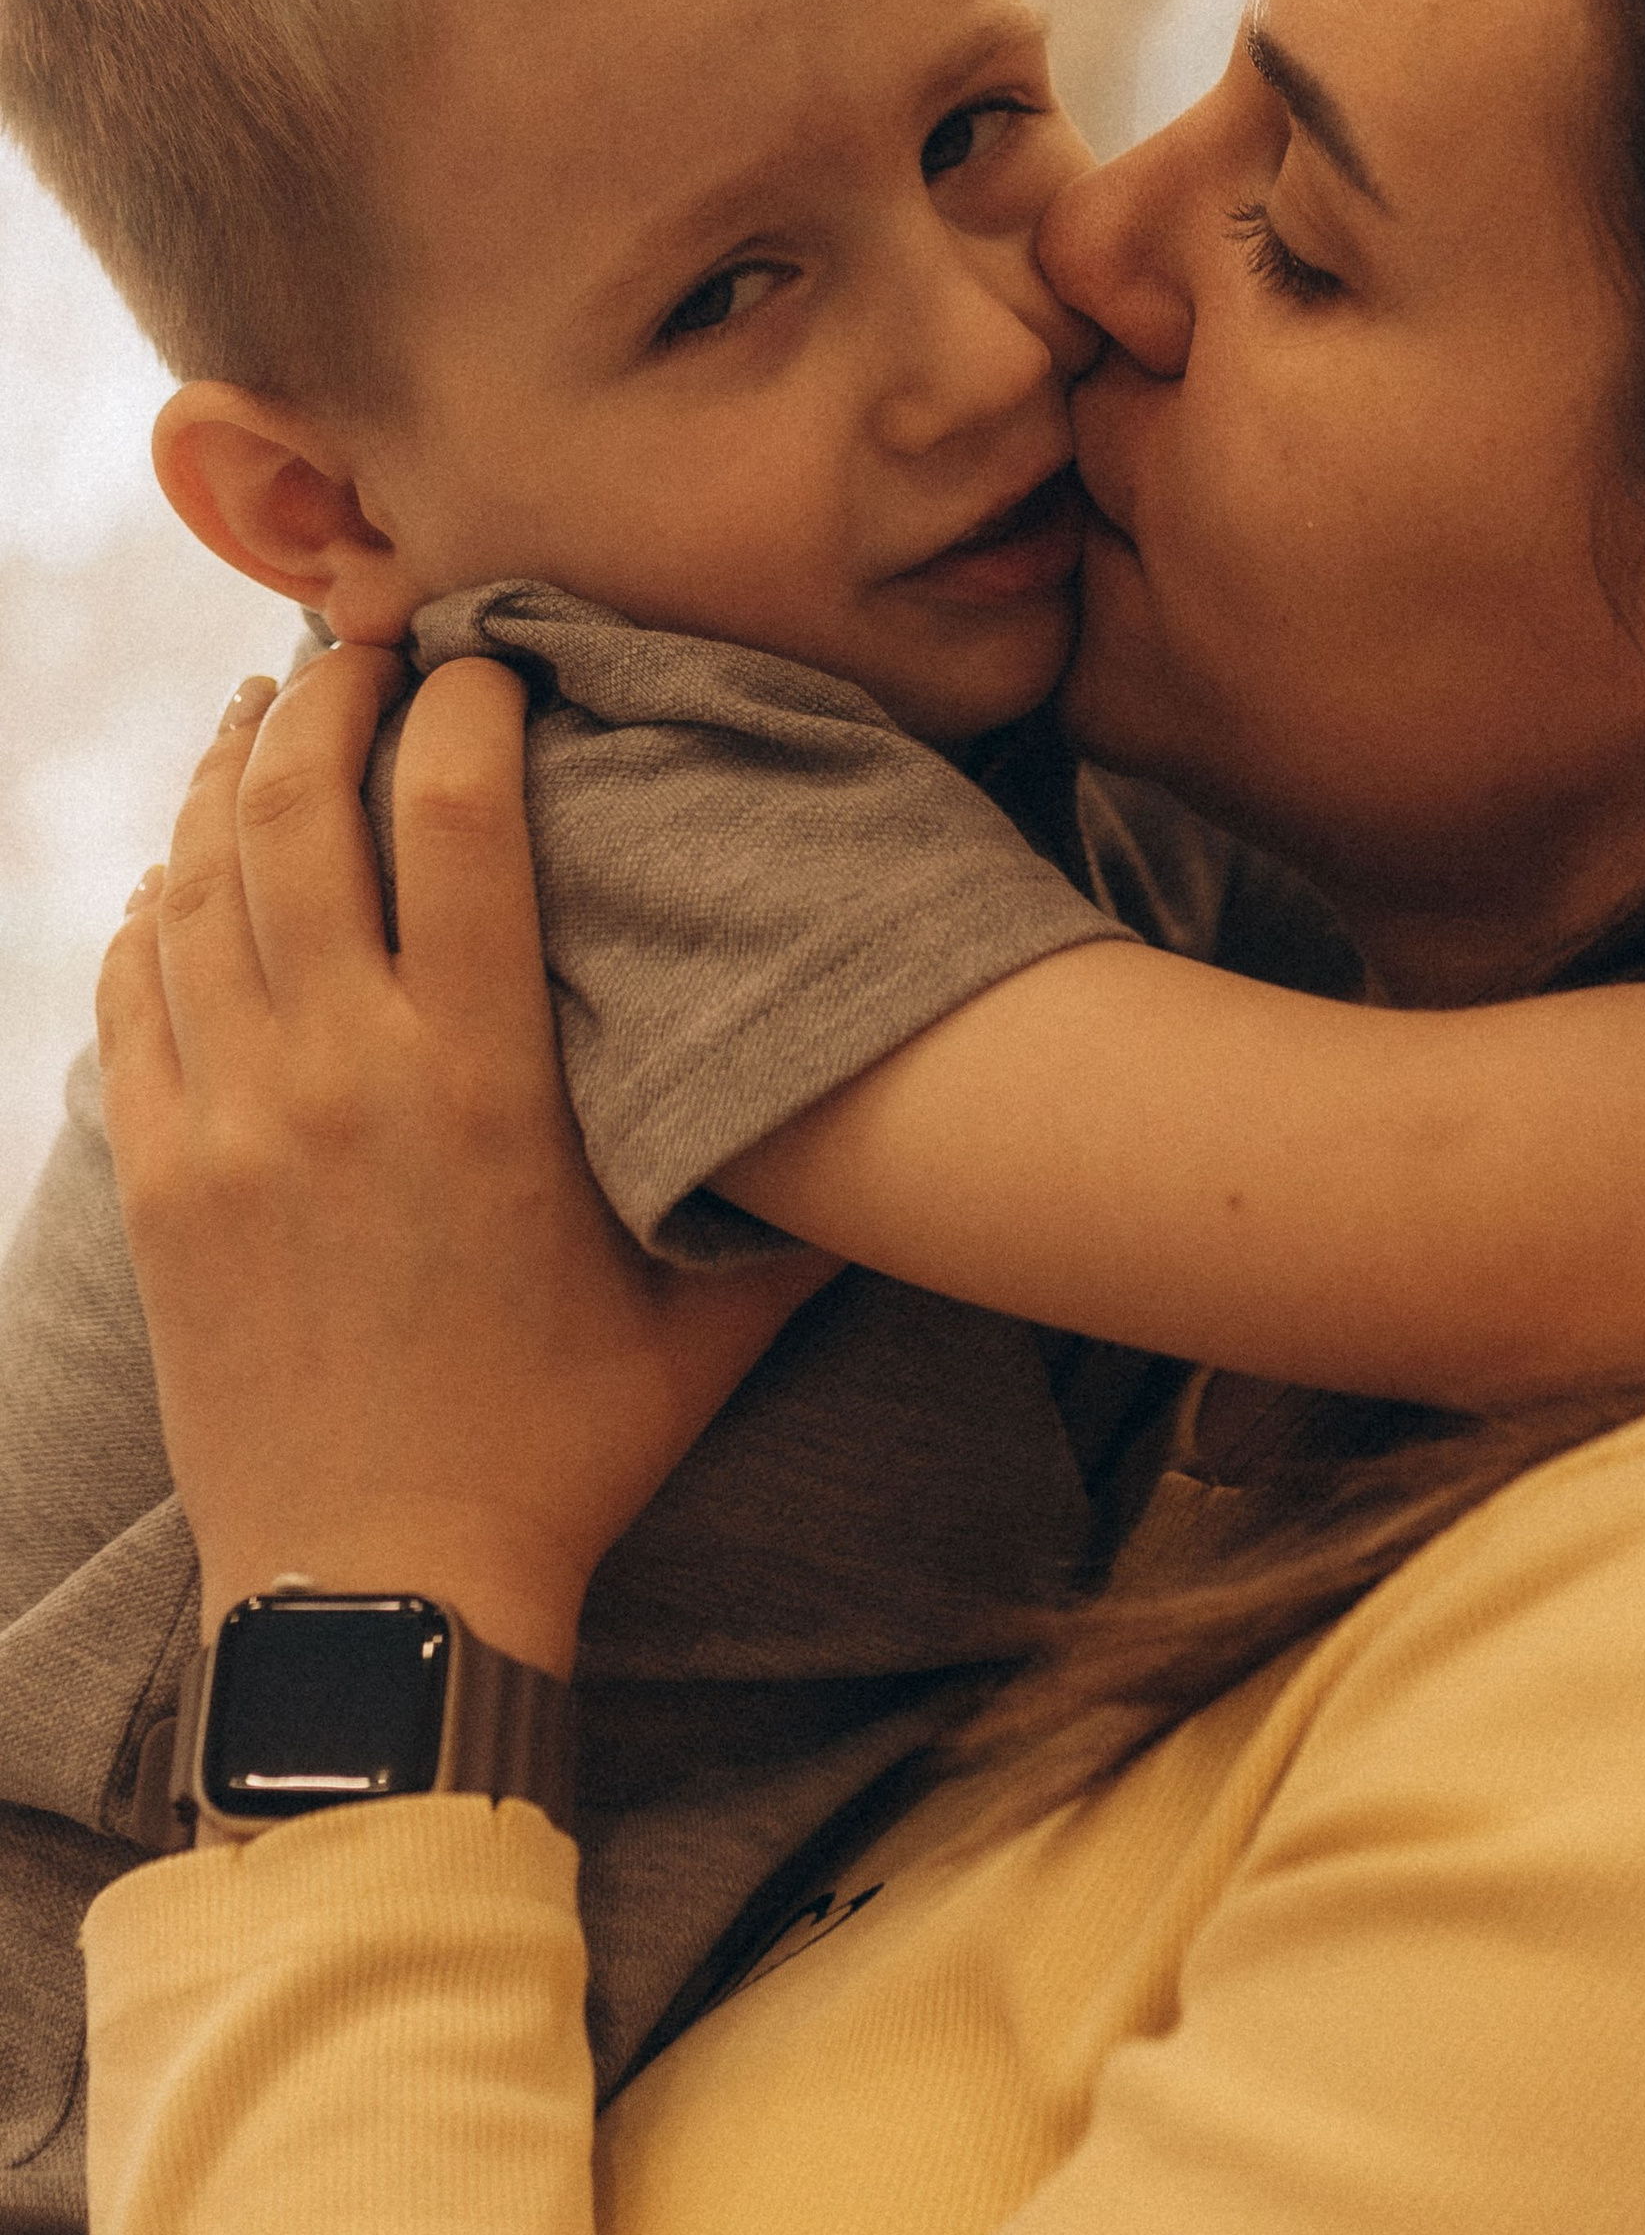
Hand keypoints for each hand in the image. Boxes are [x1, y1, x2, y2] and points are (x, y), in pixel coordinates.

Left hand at [97, 649, 832, 1671]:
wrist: (382, 1589)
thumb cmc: (567, 1450)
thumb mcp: (710, 1314)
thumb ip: (801, 1195)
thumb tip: (917, 1095)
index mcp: (483, 1080)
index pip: (462, 812)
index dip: (474, 704)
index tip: (499, 664)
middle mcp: (342, 1073)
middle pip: (300, 808)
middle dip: (327, 694)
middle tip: (365, 645)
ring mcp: (231, 1120)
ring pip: (199, 880)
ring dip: (230, 773)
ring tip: (267, 712)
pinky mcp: (160, 1177)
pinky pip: (136, 987)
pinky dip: (160, 901)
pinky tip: (190, 867)